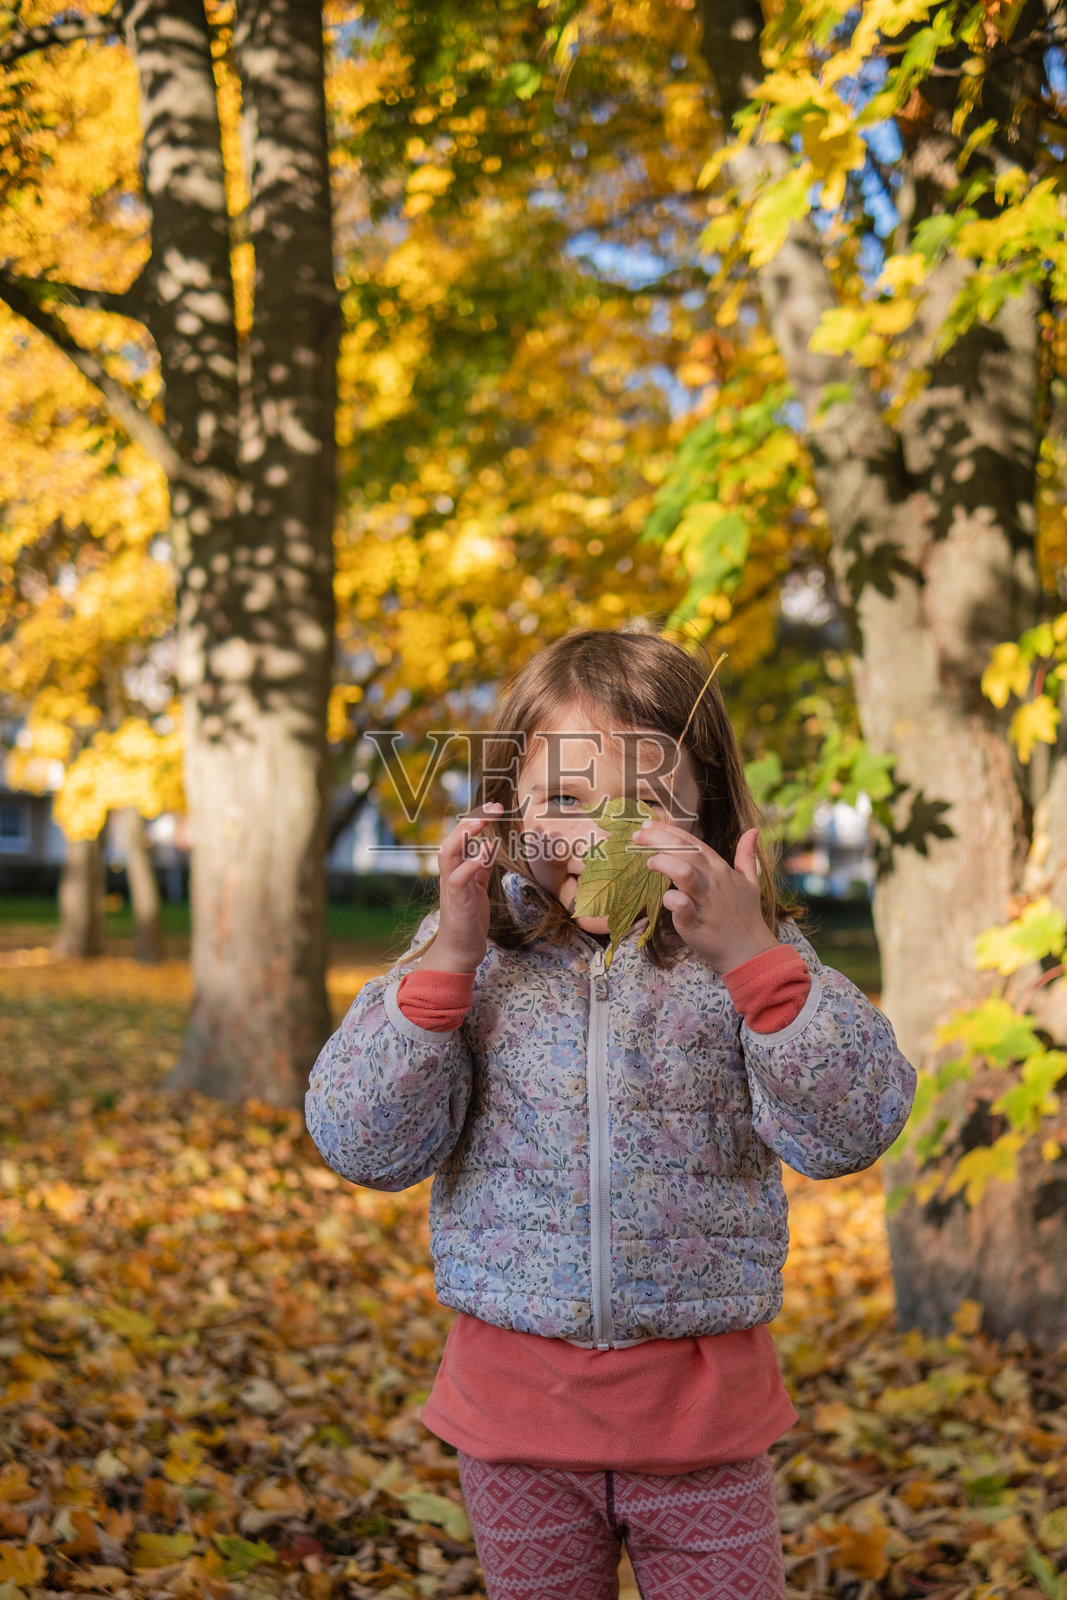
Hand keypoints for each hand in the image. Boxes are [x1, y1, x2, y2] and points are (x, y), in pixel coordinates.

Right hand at [426, 804, 501, 972]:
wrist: (461, 951)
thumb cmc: (469, 920)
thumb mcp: (477, 888)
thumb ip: (481, 868)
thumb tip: (489, 847)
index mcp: (455, 869)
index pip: (461, 836)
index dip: (476, 819)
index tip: (496, 807)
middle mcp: (449, 874)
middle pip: (452, 837)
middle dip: (471, 819)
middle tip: (495, 807)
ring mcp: (451, 887)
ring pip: (447, 853)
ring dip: (464, 835)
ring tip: (482, 821)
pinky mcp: (456, 902)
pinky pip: (457, 878)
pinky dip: (470, 864)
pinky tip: (485, 853)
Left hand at [634, 821, 776, 972]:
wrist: (750, 951)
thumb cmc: (746, 916)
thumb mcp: (750, 882)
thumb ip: (747, 856)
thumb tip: (753, 831)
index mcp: (720, 869)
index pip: (693, 841)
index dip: (669, 830)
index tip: (647, 825)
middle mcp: (712, 881)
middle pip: (685, 851)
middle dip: (658, 839)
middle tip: (637, 836)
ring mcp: (705, 901)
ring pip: (684, 873)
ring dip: (665, 864)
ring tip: (650, 864)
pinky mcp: (696, 923)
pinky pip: (681, 906)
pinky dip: (672, 899)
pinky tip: (666, 897)